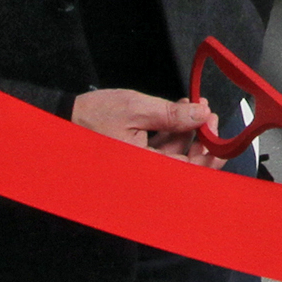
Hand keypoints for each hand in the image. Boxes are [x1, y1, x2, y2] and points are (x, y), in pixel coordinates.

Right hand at [71, 88, 217, 164]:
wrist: (63, 120)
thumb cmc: (93, 116)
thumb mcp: (136, 109)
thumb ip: (172, 115)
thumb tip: (202, 115)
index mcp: (147, 168)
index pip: (190, 170)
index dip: (210, 153)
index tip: (219, 132)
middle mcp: (146, 173)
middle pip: (186, 165)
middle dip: (200, 139)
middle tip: (208, 115)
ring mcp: (141, 166)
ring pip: (175, 156)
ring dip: (187, 132)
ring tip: (192, 107)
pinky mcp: (135, 157)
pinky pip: (161, 151)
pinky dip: (171, 134)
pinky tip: (177, 113)